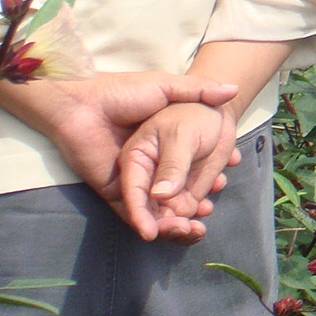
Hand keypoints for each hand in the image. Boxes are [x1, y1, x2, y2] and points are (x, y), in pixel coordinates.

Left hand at [0, 71, 238, 235]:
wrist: (83, 101)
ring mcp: (131, 180)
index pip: (189, 167)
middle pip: (175, 193)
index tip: (224, 180)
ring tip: (195, 227)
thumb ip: (199, 90)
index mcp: (163, 144)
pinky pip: (132, 214)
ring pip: (157, 208)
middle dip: (194, 206)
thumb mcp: (168, 87)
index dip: (208, 177)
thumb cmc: (124, 91)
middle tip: (208, 211)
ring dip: (176, 221)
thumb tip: (232, 90)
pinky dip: (150, 224)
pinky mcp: (113, 191)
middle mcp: (149, 165)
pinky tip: (171, 227)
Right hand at [119, 101, 240, 242]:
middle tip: (189, 229)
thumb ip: (173, 164)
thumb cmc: (193, 114)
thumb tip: (161, 195)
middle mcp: (147, 175)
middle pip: (150, 209)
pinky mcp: (183, 188)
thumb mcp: (182, 135)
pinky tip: (211, 199)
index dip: (140, 215)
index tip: (151, 234)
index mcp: (136, 158)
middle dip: (168, 224)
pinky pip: (187, 207)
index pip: (133, 193)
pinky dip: (199, 208)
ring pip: (169, 213)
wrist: (216, 112)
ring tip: (204, 216)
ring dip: (186, 219)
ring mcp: (166, 184)